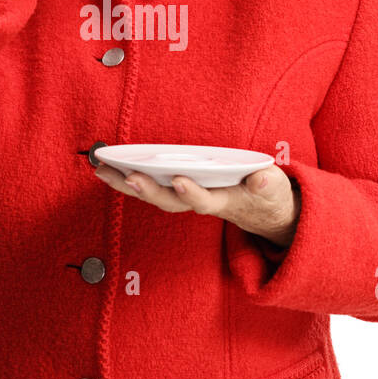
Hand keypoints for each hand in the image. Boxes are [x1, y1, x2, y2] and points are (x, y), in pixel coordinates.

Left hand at [93, 164, 299, 246]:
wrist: (262, 211)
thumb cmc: (266, 196)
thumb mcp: (274, 190)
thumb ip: (268, 184)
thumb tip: (261, 179)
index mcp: (224, 202)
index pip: (206, 201)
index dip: (193, 193)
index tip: (181, 180)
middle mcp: (199, 203)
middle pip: (169, 202)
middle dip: (148, 190)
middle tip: (128, 176)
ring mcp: (186, 198)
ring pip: (153, 195)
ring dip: (126, 184)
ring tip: (102, 170)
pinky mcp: (176, 189)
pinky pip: (149, 185)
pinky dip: (127, 178)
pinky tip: (108, 168)